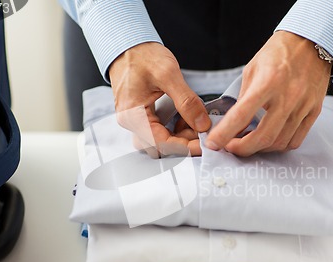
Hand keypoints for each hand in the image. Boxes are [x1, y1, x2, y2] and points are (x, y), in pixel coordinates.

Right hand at [109, 42, 210, 156]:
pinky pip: (160, 131)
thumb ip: (187, 102)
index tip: (204, 144)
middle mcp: (131, 122)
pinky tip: (188, 119)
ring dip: (181, 136)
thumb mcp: (168, 74)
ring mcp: (136, 120)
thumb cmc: (141, 55)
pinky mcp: (142, 117)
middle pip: (160, 147)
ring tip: (197, 123)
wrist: (128, 44)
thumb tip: (202, 124)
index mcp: (133, 115)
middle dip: (184, 142)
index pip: (161, 143)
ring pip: (161, 140)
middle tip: (204, 133)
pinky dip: (176, 129)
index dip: (185, 147)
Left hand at [205, 31, 331, 156]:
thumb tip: (233, 124)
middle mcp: (287, 96)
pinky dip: (279, 146)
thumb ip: (243, 98)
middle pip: (263, 137)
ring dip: (260, 149)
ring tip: (249, 142)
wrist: (312, 41)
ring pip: (279, 142)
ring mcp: (303, 105)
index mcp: (268, 82)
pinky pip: (295, 140)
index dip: (224, 134)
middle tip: (231, 147)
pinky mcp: (314, 111)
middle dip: (242, 149)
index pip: (241, 115)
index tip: (213, 143)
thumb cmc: (279, 53)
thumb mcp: (252, 70)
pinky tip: (269, 140)